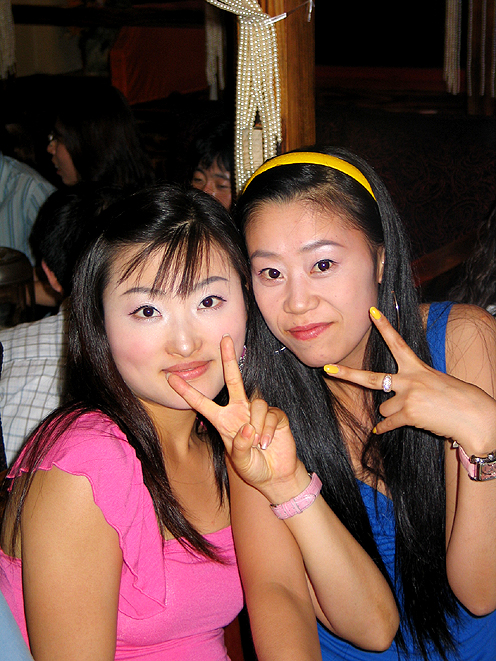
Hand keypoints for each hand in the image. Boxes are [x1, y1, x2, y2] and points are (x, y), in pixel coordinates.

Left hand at [167, 336, 303, 498]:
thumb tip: (247, 428)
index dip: (187, 392)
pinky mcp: (276, 416)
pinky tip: (268, 443)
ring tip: (259, 445)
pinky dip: (268, 431)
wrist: (276, 474)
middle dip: (229, 359)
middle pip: (233, 379)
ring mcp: (258, 412)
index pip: (202, 403)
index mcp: (224, 421)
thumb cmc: (254, 467)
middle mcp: (240, 411)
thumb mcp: (240, 461)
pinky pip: (270, 416)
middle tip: (225, 339)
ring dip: (257, 427)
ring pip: (256, 405)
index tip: (171, 378)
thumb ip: (240, 447)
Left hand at [324, 307, 495, 452]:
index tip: (371, 311)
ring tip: (414, 412)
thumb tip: (390, 400)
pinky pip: (386, 423)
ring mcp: (407, 396)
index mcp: (417, 366)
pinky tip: (383, 430)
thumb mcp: (435, 380)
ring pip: (383, 408)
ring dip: (392, 413)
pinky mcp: (408, 414)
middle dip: (347, 374)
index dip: (384, 326)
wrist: (474, 416)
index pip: (397, 342)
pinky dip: (384, 428)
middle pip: (370, 377)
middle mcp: (409, 379)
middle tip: (327, 368)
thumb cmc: (458, 398)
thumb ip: (413, 383)